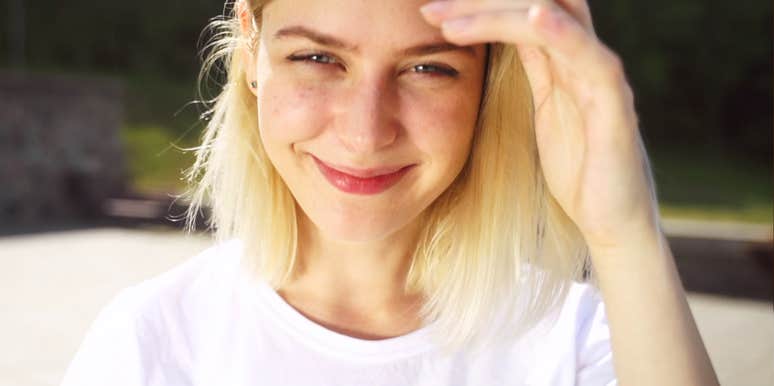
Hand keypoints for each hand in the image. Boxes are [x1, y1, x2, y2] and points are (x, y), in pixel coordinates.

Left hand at [420, 0, 658, 250]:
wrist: (613, 222)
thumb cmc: (578, 170)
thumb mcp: (542, 113)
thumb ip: (528, 75)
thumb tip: (488, 52)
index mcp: (559, 62)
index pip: (516, 13)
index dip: (475, 7)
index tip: (427, 13)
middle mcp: (580, 58)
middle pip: (532, 4)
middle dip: (479, 2)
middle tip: (429, 10)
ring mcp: (600, 76)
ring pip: (552, 20)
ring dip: (497, 14)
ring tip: (449, 22)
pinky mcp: (615, 104)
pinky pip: (592, 58)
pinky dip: (563, 33)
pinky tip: (535, 17)